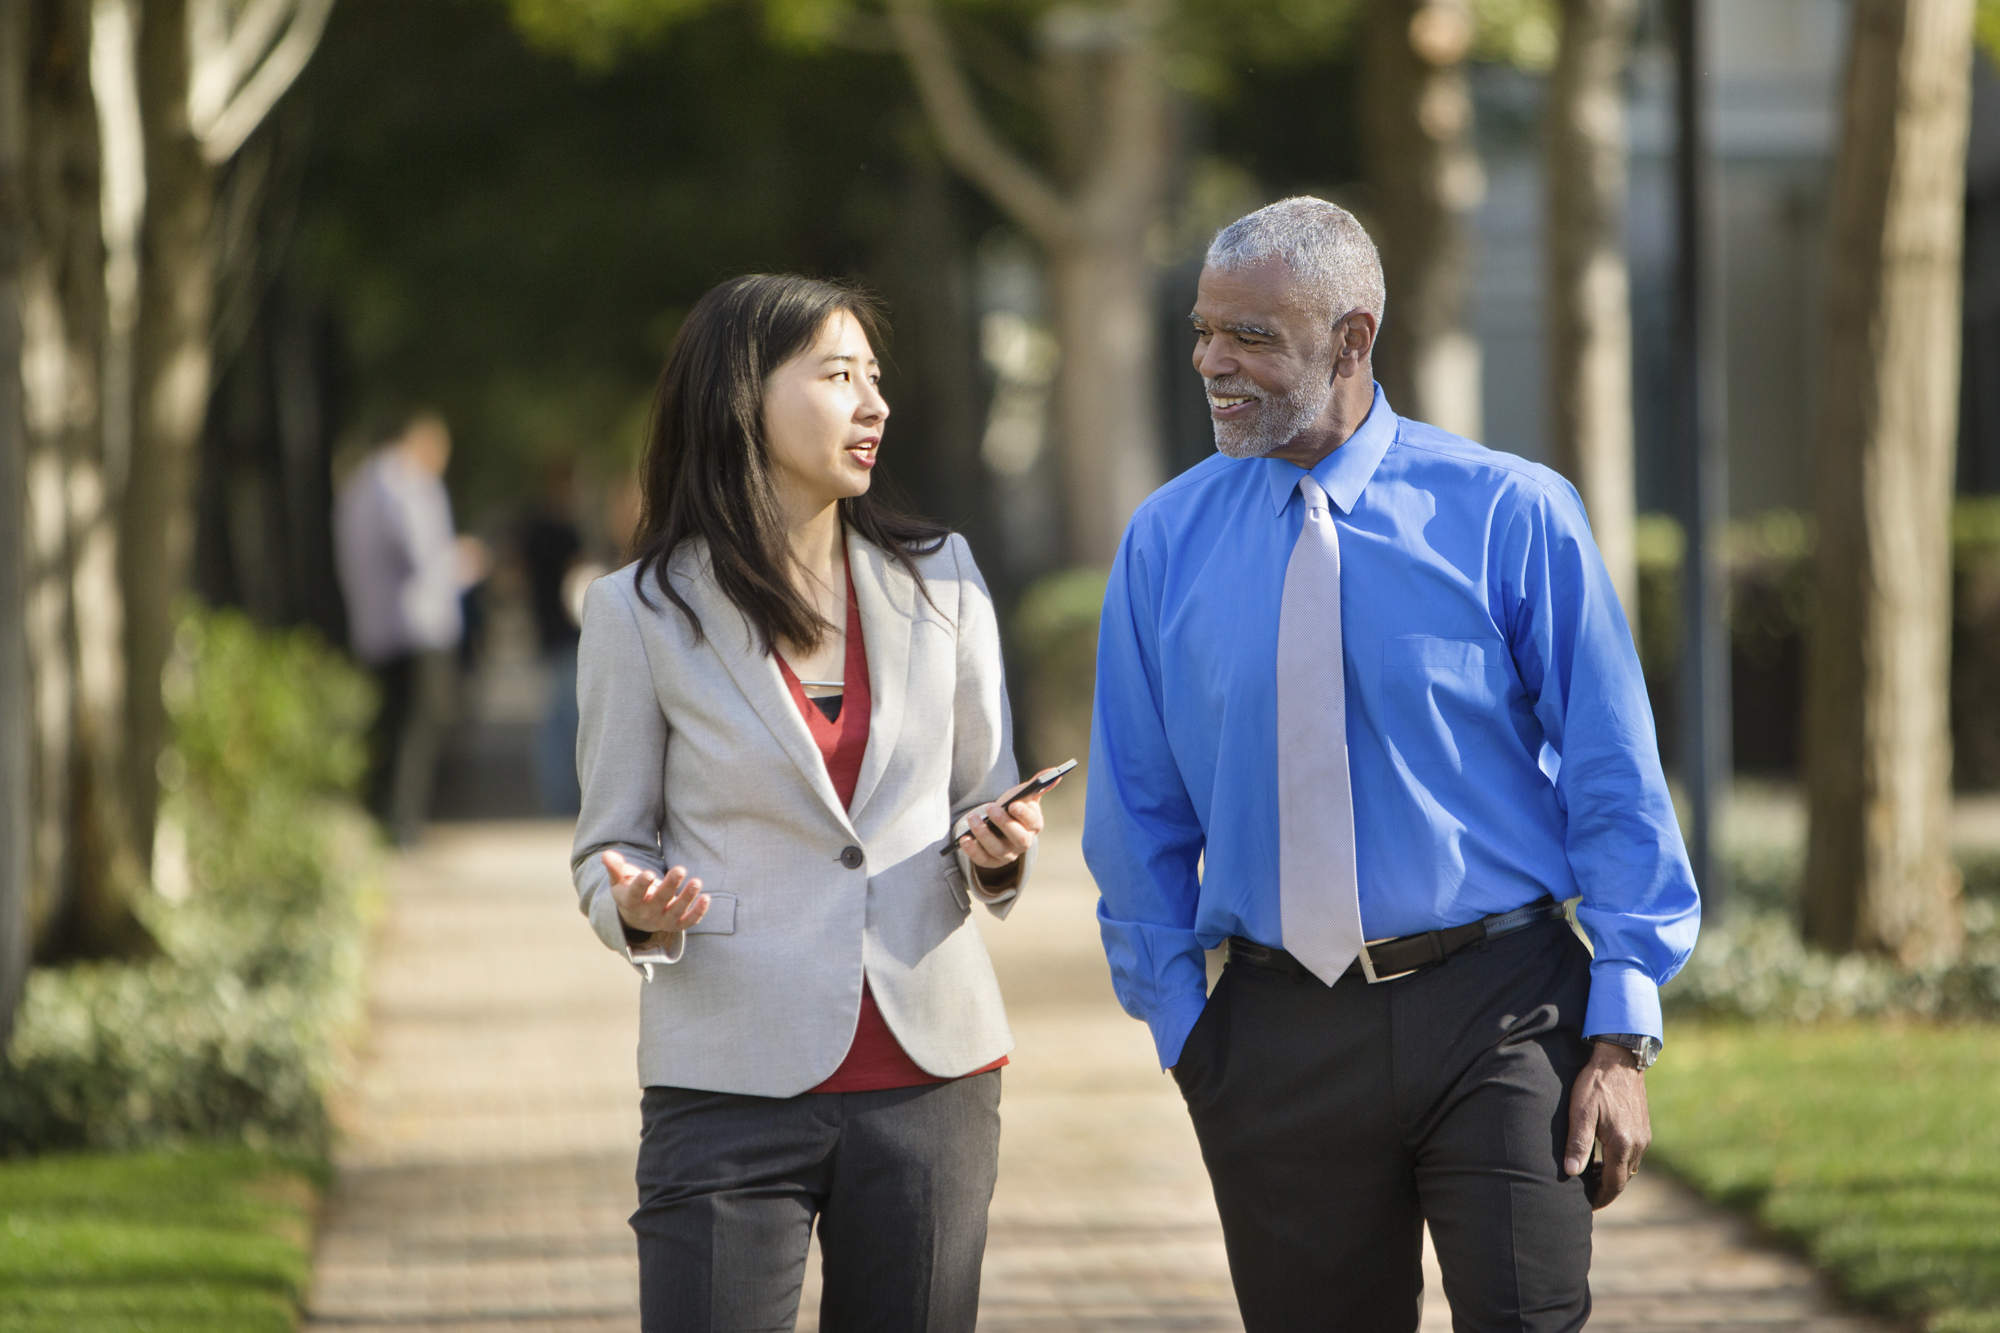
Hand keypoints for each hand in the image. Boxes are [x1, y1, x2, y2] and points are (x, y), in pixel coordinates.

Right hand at [603, 849, 708, 937]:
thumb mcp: (619, 879)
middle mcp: (646, 914)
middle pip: (659, 901)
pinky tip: (706, 898)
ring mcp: (662, 921)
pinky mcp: (676, 925)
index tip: (649, 874)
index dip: (641, 885)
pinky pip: (688, 921)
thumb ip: (615, 867)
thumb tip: (606, 855)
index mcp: (630, 902)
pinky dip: (698, 912)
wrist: (637, 915)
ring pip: (676, 912)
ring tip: (697, 882)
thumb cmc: (628, 889)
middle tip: (680, 869)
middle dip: (670, 886)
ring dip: (687, 898)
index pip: (635, 894)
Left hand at [958, 774, 1052, 875]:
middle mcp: (1023, 842)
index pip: (1033, 822)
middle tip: (990, 808)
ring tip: (972, 818)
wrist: (998, 825)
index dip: (1023, 814)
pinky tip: (964, 838)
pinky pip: (983, 860)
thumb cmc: (1012, 808)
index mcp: (1034, 825)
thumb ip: (1037, 785)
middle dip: (1004, 822)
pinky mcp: (992, 862)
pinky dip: (973, 851)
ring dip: (984, 834)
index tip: (1012, 804)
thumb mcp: (1023, 796)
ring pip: (998, 849)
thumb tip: (1054, 771)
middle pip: (1018, 837)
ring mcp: (1008, 854)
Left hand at [1564, 1040, 1650, 1208]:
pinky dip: (1619, 1162)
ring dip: (1612, 1176)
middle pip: (1622, 1179)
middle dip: (1605, 1189)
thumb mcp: (1581, 1111)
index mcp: (1622, 1144)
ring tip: (1590, 1175)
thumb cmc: (1596, 1082)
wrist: (1620, 1058)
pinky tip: (1603, 1156)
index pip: (1613, 1184)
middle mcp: (1638, 1144)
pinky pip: (1633, 1154)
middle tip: (1584, 1193)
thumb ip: (1578, 1142)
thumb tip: (1571, 1172)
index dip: (1600, 1198)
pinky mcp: (1644, 1128)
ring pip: (1629, 1168)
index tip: (1586, 1205)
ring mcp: (1644, 1136)